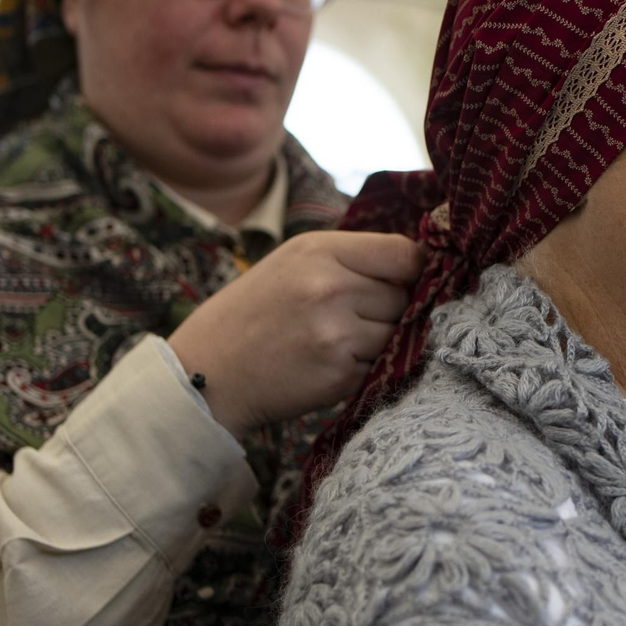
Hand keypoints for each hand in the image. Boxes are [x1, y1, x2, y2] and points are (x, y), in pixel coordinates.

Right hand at [167, 231, 423, 437]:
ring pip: (398, 333)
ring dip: (382, 341)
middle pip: (406, 296)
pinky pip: (382, 366)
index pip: (405, 253)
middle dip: (393, 308)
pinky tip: (332, 365)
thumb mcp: (293, 263)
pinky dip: (367, 368)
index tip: (405, 282)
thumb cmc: (252, 314)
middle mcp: (331, 287)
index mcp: (320, 250)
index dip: (413, 270)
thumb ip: (351, 259)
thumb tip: (419, 265)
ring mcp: (337, 334)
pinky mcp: (340, 375)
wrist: (206, 373)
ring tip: (340, 342)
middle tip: (355, 319)